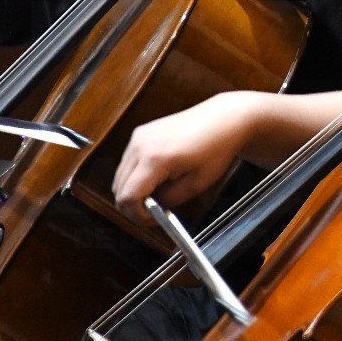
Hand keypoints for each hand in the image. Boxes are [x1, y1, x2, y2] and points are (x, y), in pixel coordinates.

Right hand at [112, 92, 256, 224]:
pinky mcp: (141, 132)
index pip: (127, 196)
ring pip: (120, 175)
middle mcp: (140, 145)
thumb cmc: (216, 148)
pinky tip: (155, 178)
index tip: (151, 220)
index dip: (137, 215)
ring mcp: (138, 136)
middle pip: (118, 187)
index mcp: (154, 159)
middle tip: (153, 212)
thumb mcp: (195, 185)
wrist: (223, 119)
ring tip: (157, 194)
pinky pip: (128, 162)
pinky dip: (135, 175)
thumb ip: (168, 200)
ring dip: (132, 189)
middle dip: (133, 205)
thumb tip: (152, 208)